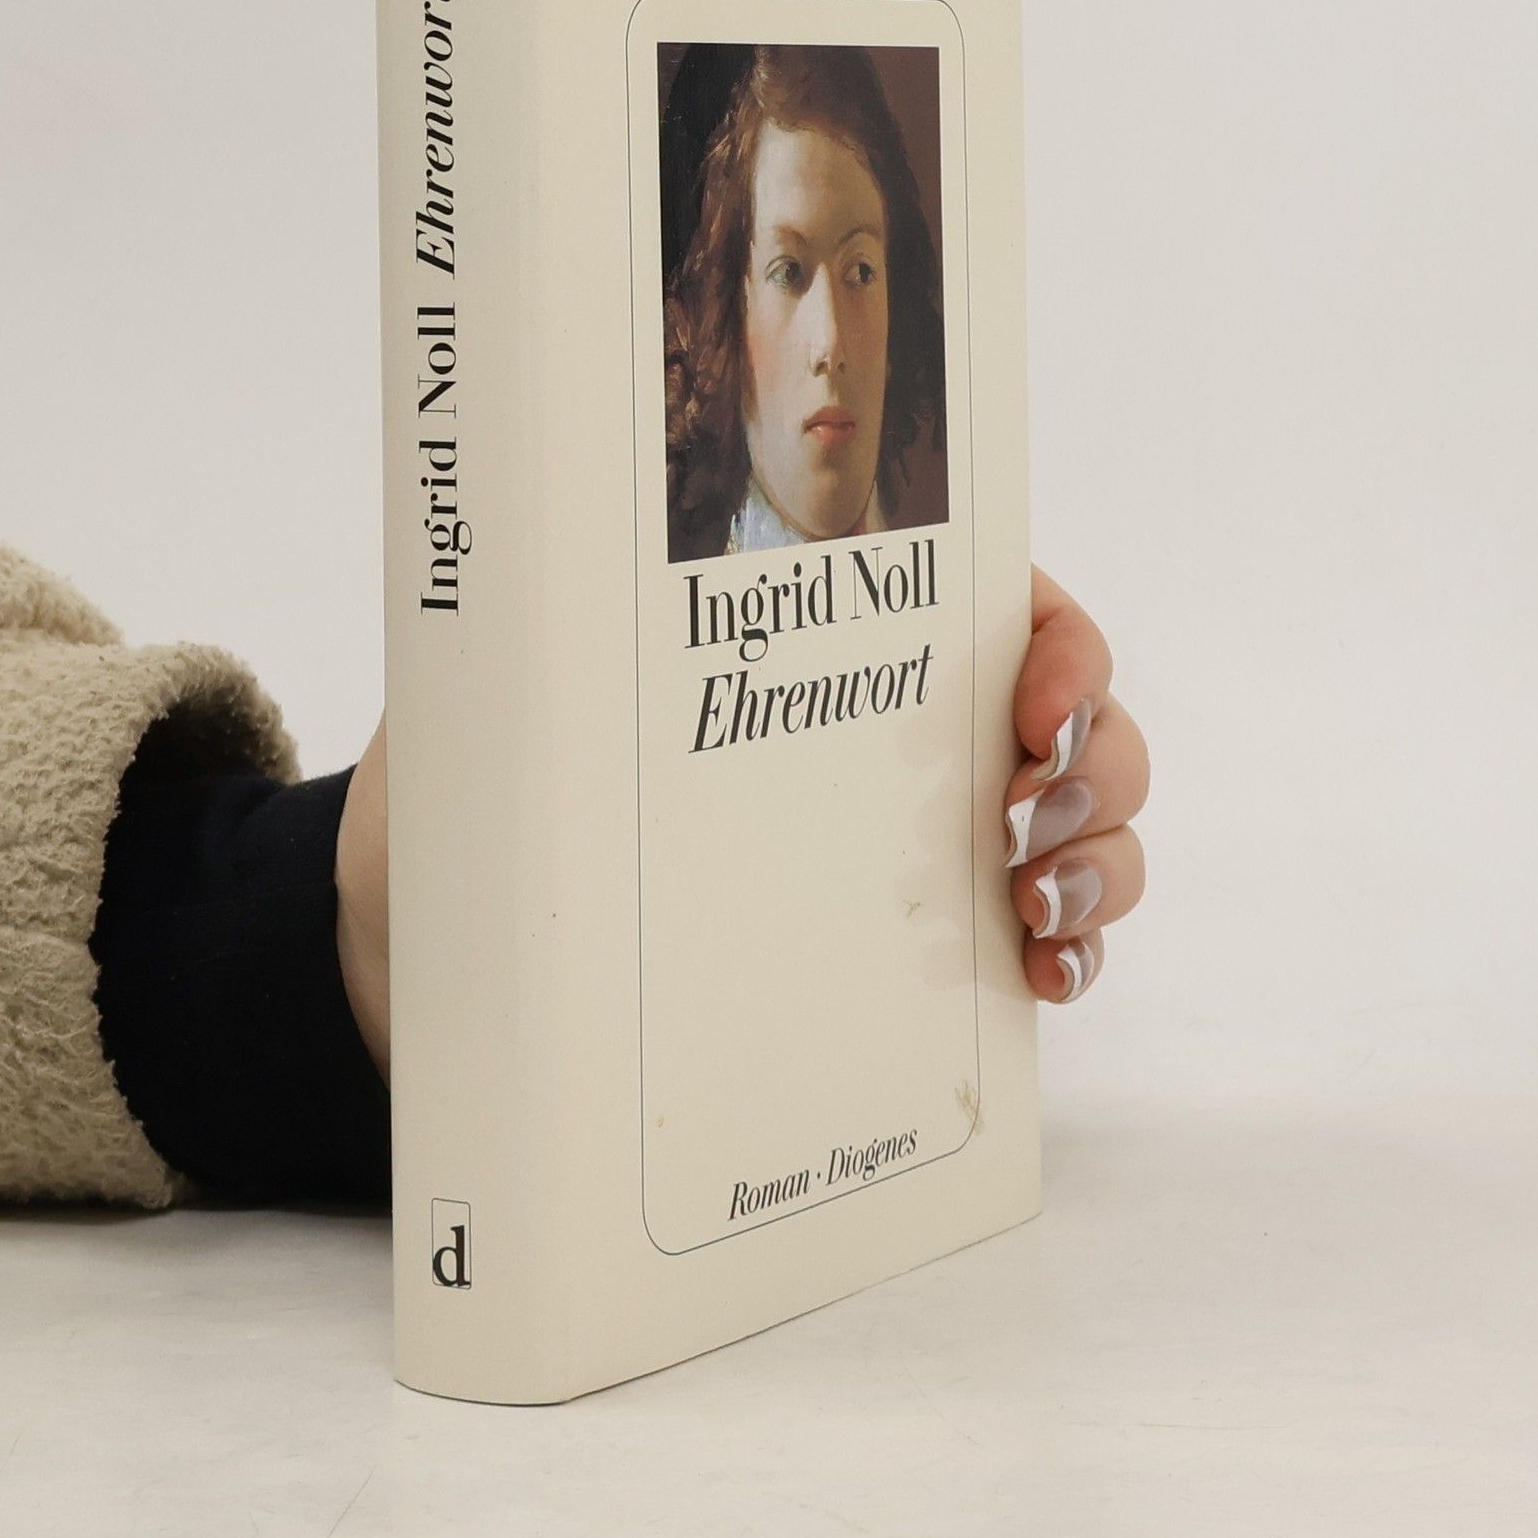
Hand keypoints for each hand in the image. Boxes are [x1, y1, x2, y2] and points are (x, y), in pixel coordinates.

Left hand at [333, 566, 1149, 1074]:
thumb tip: (552, 561)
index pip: (998, 604)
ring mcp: (919, 836)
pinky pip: (1047, 938)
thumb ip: (560, 626)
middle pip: (1075, 722)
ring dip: (1100, 864)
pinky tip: (1044, 975)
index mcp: (830, 631)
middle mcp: (897, 724)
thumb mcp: (513, 688)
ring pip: (1084, 831)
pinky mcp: (917, 942)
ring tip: (1035, 908)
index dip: (1060, 646)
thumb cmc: (485, 790)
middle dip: (1097, 765)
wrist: (436, 941)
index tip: (1039, 703)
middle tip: (1026, 820)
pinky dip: (1074, 954)